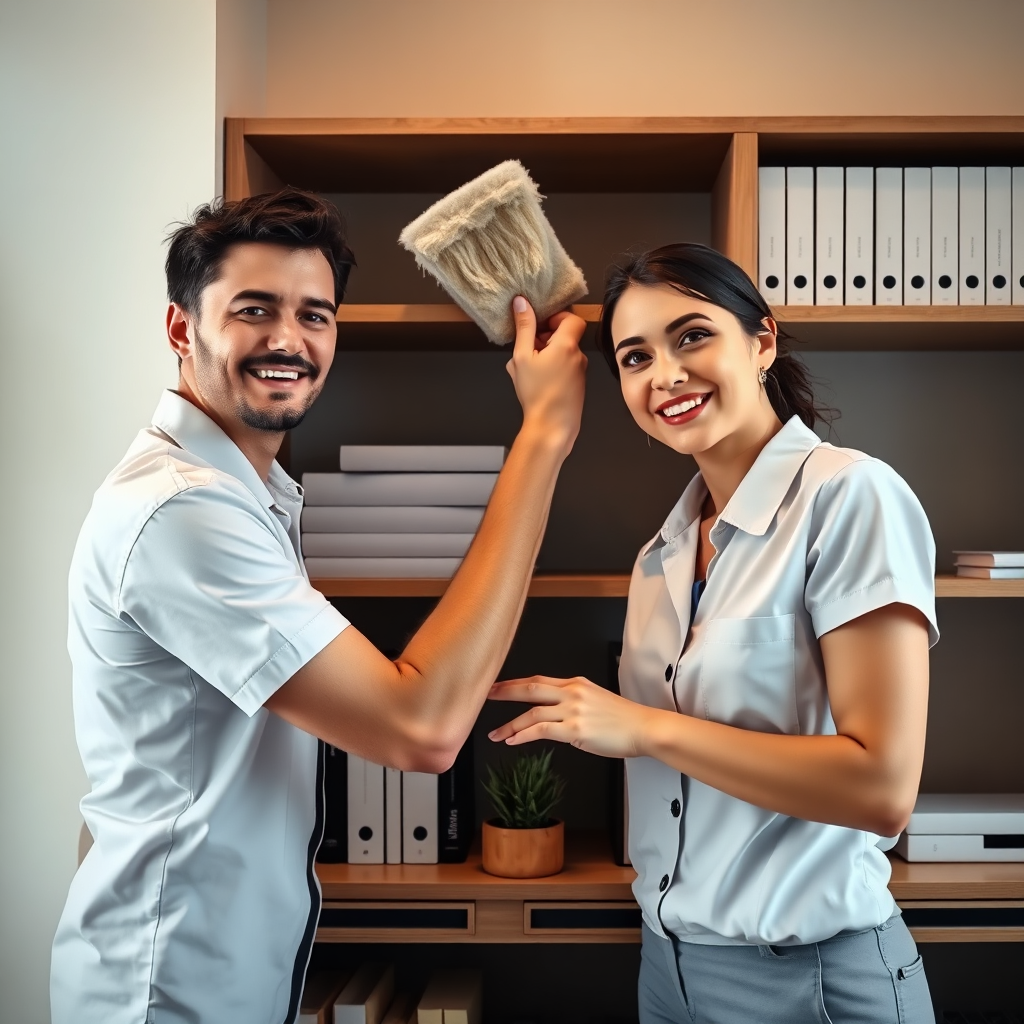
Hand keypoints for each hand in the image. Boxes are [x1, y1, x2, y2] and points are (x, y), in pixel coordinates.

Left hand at [487, 675, 653, 758]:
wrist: (644, 728)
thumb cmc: (624, 719)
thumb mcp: (596, 700)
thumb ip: (574, 701)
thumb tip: (554, 712)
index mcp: (576, 684)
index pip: (538, 679)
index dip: (515, 683)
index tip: (498, 686)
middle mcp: (572, 693)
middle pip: (530, 688)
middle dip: (505, 692)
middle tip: (485, 696)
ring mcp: (573, 710)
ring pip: (532, 713)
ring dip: (510, 724)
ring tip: (495, 733)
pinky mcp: (576, 730)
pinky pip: (542, 730)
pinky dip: (523, 735)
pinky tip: (513, 741)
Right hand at [506, 297, 586, 454]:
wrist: (552, 427)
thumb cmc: (537, 394)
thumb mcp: (522, 357)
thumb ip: (524, 328)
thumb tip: (522, 303)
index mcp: (567, 345)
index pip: (571, 318)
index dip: (556, 317)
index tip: (539, 326)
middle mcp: (578, 356)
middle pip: (565, 336)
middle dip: (544, 339)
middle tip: (527, 349)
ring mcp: (580, 372)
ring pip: (562, 354)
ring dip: (545, 356)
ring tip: (528, 370)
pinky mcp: (578, 385)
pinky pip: (564, 369)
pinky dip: (551, 370)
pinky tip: (535, 383)